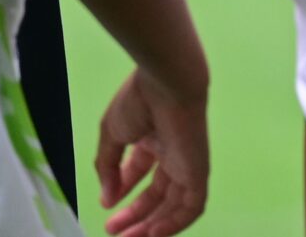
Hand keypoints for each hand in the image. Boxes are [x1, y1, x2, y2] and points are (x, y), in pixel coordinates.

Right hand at [97, 68, 208, 235]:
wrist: (166, 83)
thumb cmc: (139, 100)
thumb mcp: (112, 135)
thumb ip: (108, 167)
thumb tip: (106, 198)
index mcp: (153, 137)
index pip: (140, 171)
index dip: (122, 189)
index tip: (105, 205)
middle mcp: (172, 151)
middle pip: (157, 192)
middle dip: (136, 214)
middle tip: (114, 232)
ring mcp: (187, 161)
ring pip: (174, 203)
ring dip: (153, 225)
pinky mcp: (199, 169)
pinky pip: (193, 204)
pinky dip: (176, 221)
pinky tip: (154, 232)